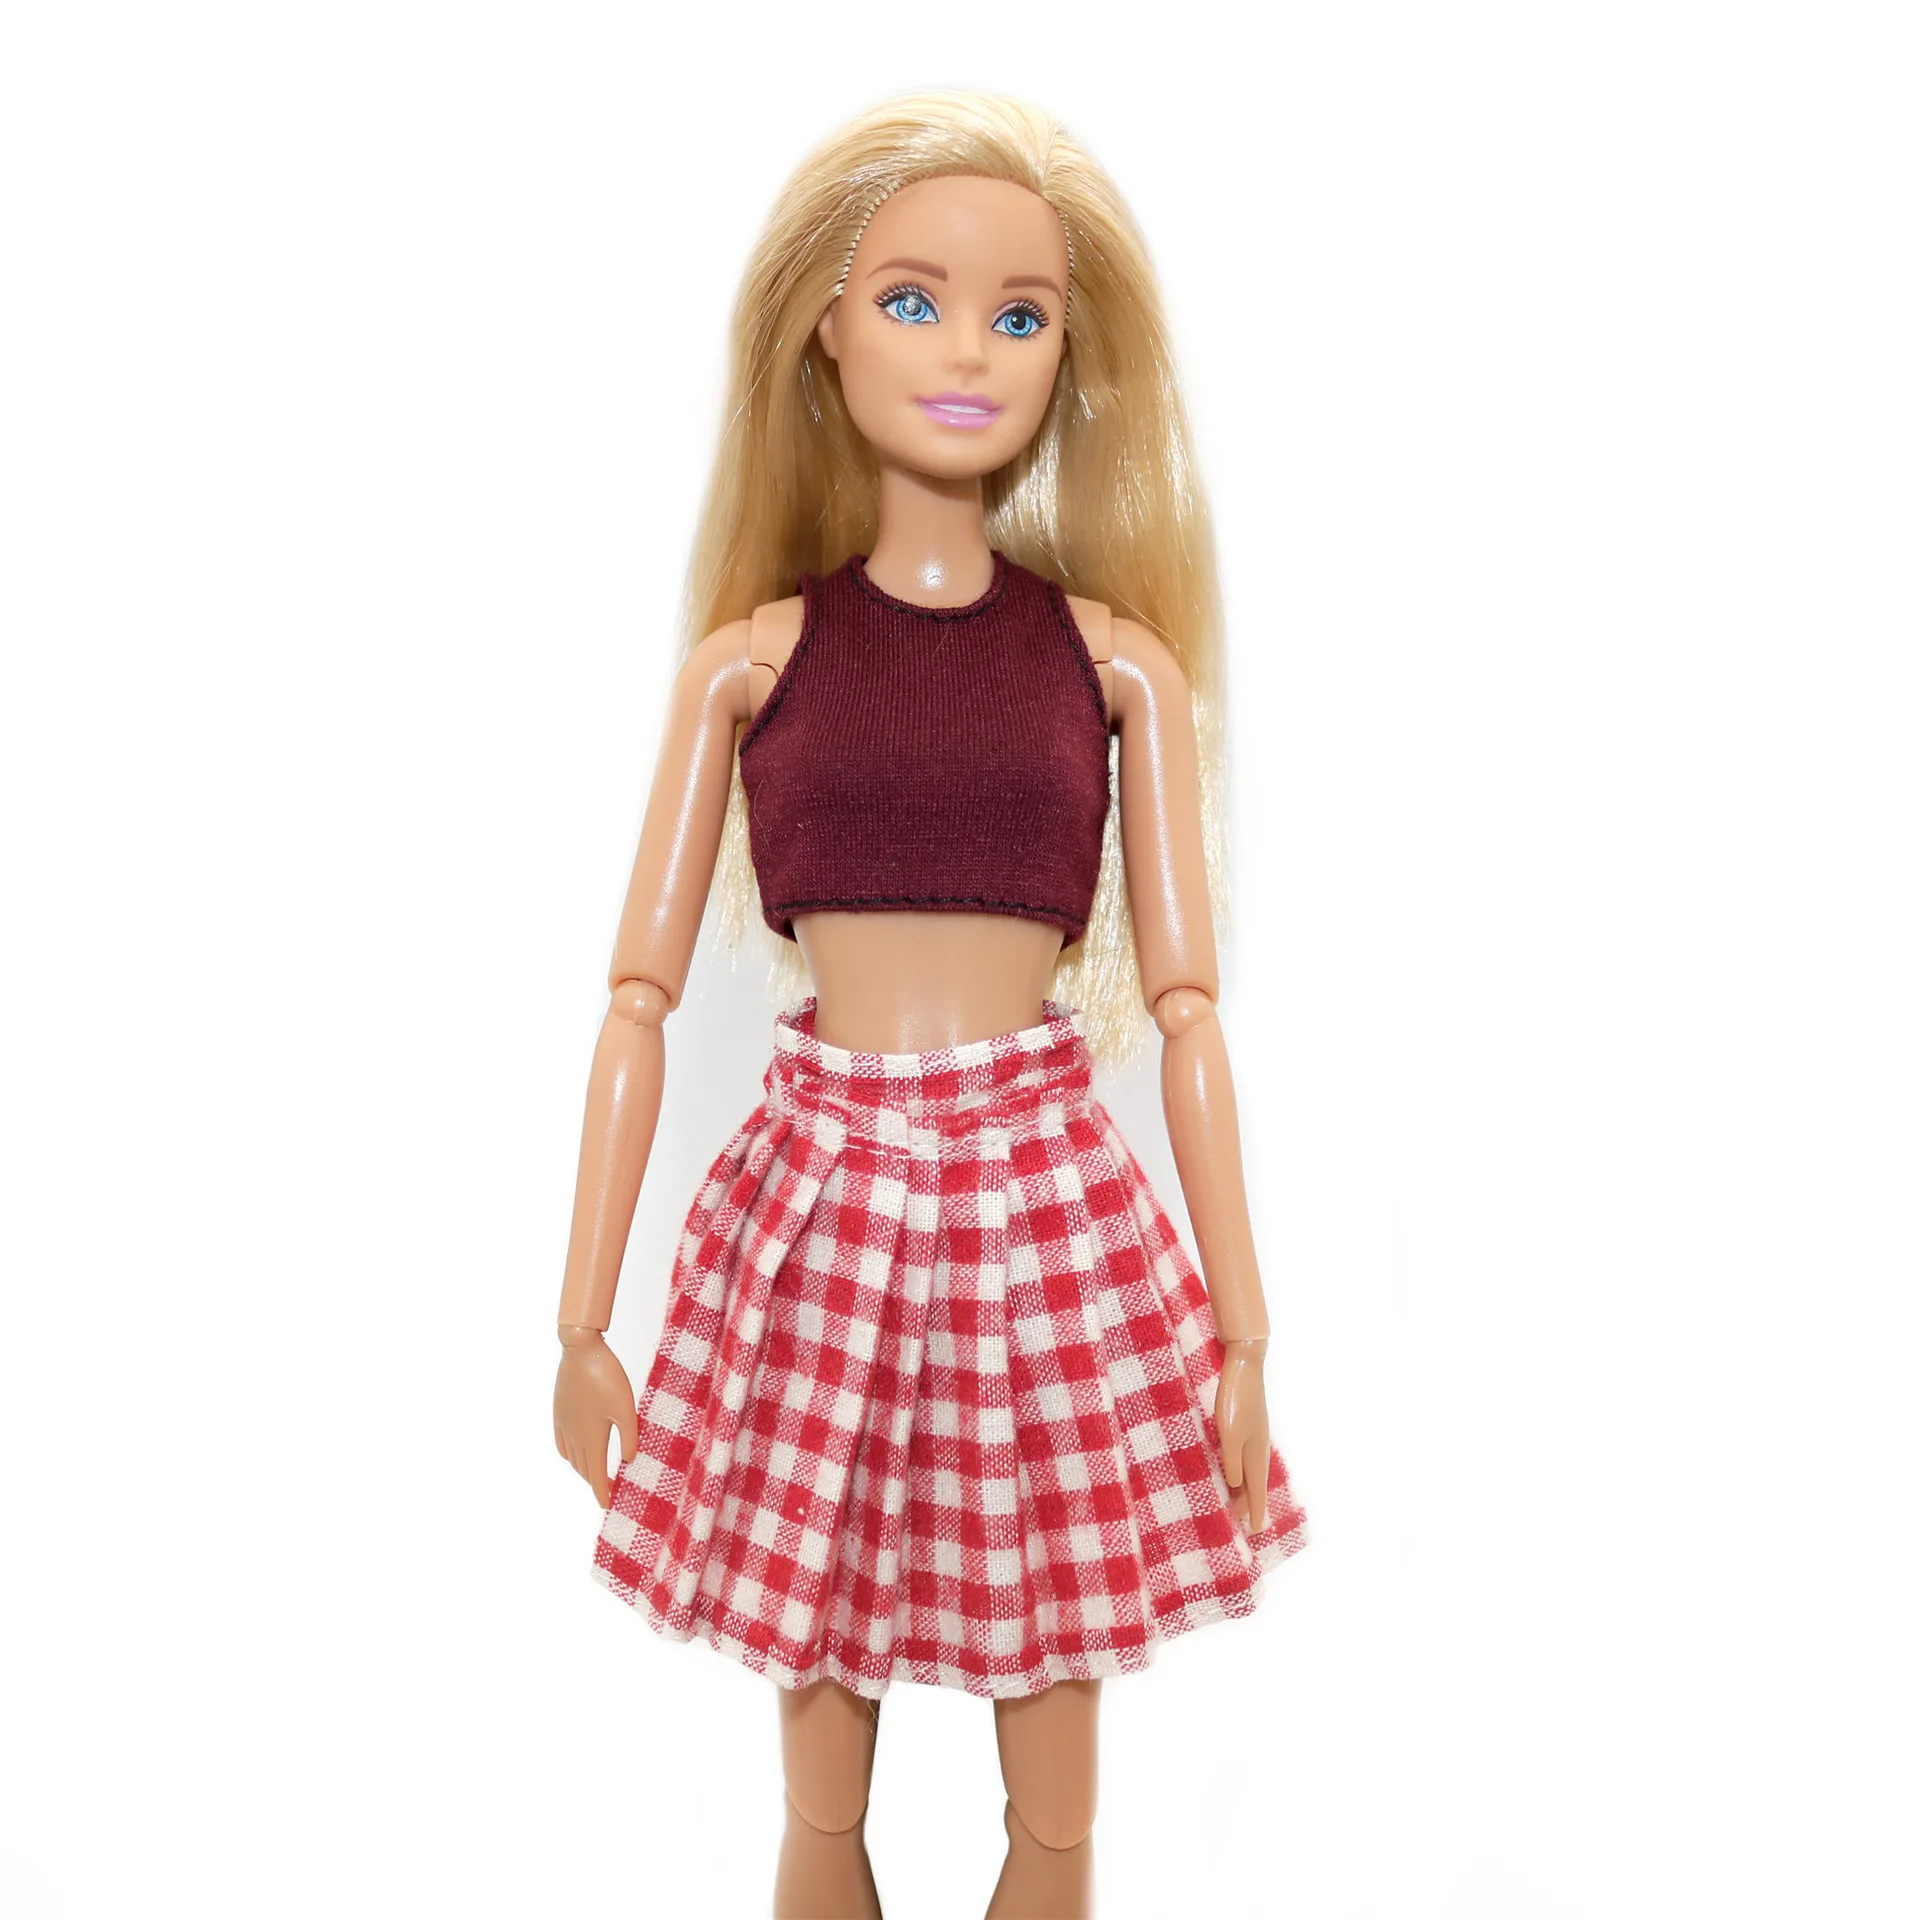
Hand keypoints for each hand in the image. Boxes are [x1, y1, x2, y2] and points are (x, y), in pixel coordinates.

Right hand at [553, 1333, 638, 1508]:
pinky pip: (561, 1442)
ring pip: (572, 1457)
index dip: (601, 1492)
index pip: (595, 1475)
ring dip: (583, 1469)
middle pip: (583, 1468)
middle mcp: (574, 1435)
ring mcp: (564, 1423)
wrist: (580, 1350)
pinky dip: (569, 1454)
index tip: (607, 1505)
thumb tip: (629, 1462)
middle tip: (606, 1490)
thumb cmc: (608, 1377)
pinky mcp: (559, 1411)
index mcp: (592, 1437)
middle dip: (594, 1482)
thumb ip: (630, 1436)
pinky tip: (573, 1453)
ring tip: (595, 1474)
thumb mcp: (626, 1408)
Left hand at [1216, 1345, 1270, 1534]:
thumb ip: (1232, 1461)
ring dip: (1242, 1488)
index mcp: (1256, 1453)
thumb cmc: (1236, 1399)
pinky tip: (1232, 1470)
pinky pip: (1244, 1457)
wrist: (1244, 1365)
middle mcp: (1257, 1447)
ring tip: (1234, 1503)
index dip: (1254, 1510)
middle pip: (1253, 1483)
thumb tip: (1236, 1485)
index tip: (1255, 1530)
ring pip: (1248, 1470)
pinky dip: (1239, 1470)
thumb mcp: (1230, 1434)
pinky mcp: (1245, 1425)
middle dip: (1247, 1503)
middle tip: (1241, 1524)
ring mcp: (1253, 1436)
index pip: (1256, 1490)